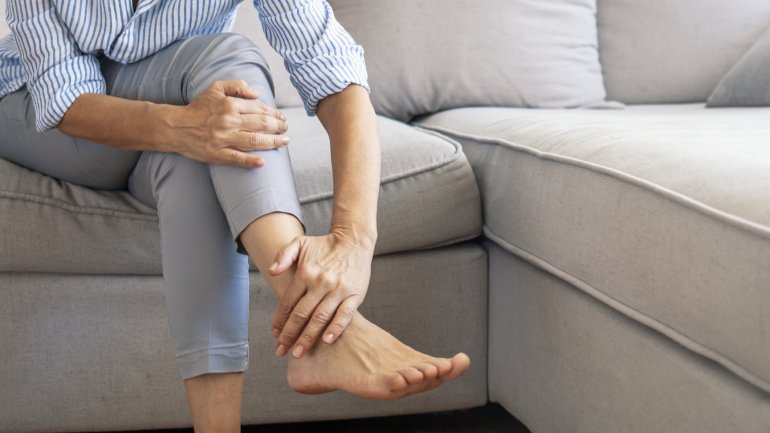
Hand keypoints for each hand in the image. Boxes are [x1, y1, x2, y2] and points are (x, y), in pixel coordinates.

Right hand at [170, 80, 289, 167]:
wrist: (176, 127)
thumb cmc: (198, 108)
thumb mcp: (215, 88)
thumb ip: (237, 86)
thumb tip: (257, 93)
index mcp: (229, 105)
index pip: (258, 109)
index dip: (273, 114)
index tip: (282, 117)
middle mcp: (228, 122)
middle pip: (260, 125)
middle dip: (277, 127)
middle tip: (286, 129)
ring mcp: (223, 139)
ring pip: (254, 141)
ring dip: (272, 142)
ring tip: (284, 142)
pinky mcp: (217, 154)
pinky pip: (237, 158)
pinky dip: (250, 161)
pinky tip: (263, 162)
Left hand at [269, 229, 374, 357]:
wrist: (354, 240)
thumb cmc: (324, 245)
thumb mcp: (300, 243)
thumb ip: (283, 256)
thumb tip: (271, 272)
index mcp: (305, 273)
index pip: (288, 302)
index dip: (280, 320)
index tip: (275, 334)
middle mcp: (320, 282)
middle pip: (301, 314)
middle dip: (289, 335)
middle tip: (281, 351)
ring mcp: (338, 289)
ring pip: (320, 317)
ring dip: (308, 337)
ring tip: (298, 352)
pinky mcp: (354, 294)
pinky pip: (344, 315)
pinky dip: (335, 328)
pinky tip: (326, 341)